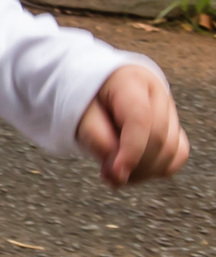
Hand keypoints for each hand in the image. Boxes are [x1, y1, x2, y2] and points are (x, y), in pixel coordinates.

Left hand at [76, 64, 188, 186]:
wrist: (96, 91)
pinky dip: (156, 170)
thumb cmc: (85, 101)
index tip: (116, 174)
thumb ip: (96, 138)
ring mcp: (170, 109)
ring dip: (143, 172)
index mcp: (131, 81)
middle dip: (134, 165)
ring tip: (115, 172)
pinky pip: (177, 156)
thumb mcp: (80, 115)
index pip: (140, 118)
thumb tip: (119, 171)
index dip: (131, 151)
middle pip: (158, 138)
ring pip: (171, 151)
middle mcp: (157, 92)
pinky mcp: (174, 127)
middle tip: (107, 175)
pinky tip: (133, 171)